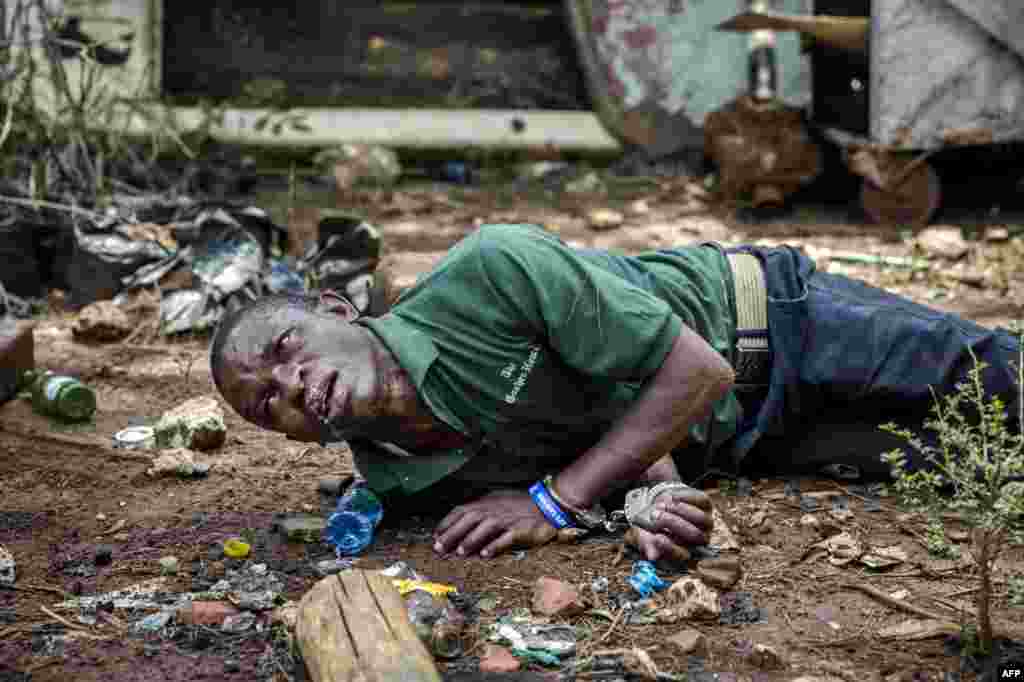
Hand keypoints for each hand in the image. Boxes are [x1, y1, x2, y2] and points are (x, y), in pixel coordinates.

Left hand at [433, 490, 557, 558]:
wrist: (546, 504)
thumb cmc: (519, 505)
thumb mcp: (497, 501)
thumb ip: (481, 509)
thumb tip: (462, 521)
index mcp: (486, 503)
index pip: (461, 510)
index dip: (447, 523)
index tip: (435, 535)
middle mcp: (494, 510)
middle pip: (469, 520)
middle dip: (452, 533)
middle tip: (439, 547)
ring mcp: (507, 520)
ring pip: (485, 528)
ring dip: (471, 540)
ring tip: (459, 552)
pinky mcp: (520, 530)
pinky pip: (505, 538)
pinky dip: (495, 546)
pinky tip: (485, 555)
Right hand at [625, 486, 713, 561]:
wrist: (661, 508)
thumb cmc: (654, 527)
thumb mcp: (647, 536)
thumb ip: (649, 545)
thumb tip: (652, 557)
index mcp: (686, 553)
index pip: (683, 555)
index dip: (671, 548)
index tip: (656, 538)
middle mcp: (700, 540)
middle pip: (694, 535)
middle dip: (672, 523)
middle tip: (654, 515)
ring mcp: (706, 523)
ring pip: (700, 518)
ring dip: (679, 510)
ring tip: (659, 504)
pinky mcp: (707, 505)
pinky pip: (701, 501)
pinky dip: (685, 497)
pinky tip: (671, 497)